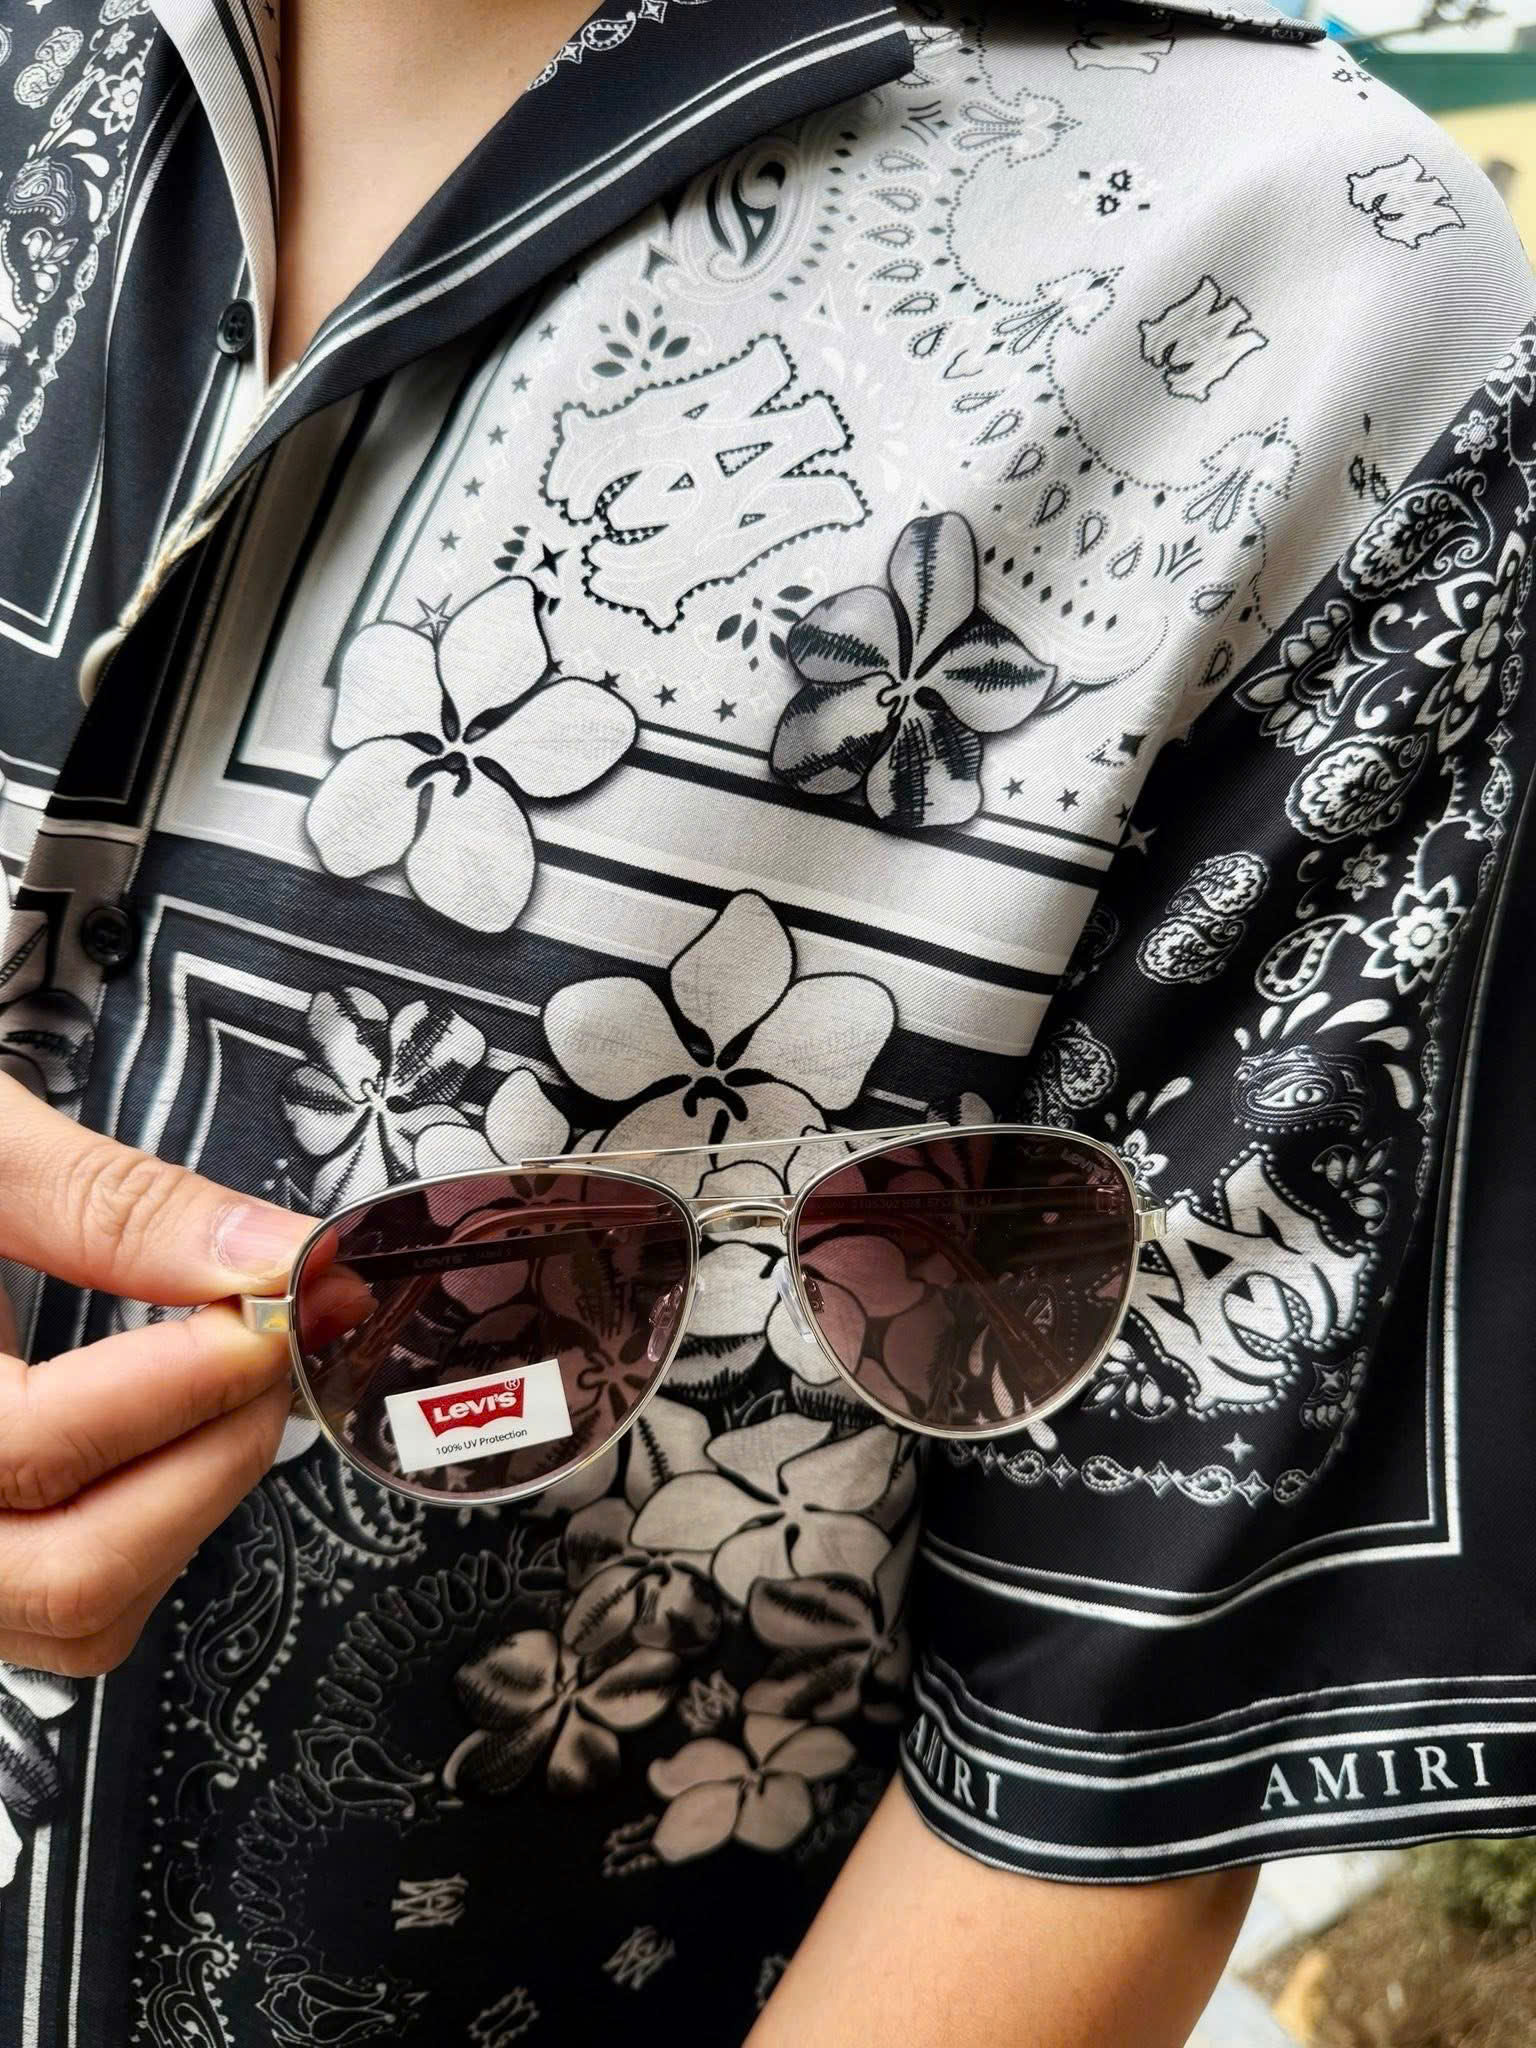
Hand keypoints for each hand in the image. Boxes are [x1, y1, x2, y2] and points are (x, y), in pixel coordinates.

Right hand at [0, 1073, 313, 1677]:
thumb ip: (110, 1203)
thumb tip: (270, 1256)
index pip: (25, 1450)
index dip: (175, 1385)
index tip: (268, 1312)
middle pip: (68, 1572)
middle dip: (209, 1457)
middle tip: (272, 1346)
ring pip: (80, 1617)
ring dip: (196, 1502)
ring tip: (232, 1381)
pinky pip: (69, 1620)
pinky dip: (154, 1536)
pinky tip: (176, 1435)